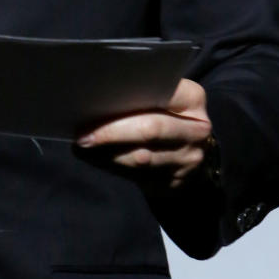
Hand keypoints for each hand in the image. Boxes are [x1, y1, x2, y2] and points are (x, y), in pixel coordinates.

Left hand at [75, 78, 211, 190]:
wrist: (191, 151)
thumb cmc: (166, 115)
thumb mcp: (164, 98)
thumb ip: (140, 96)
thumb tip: (94, 101)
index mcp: (192, 99)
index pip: (158, 96)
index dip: (126, 101)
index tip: (93, 104)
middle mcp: (196, 130)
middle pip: (149, 130)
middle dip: (111, 133)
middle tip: (82, 136)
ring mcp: (187, 160)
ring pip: (140, 158)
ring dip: (106, 154)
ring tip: (82, 147)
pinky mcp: (174, 182)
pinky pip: (136, 176)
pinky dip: (111, 166)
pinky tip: (95, 158)